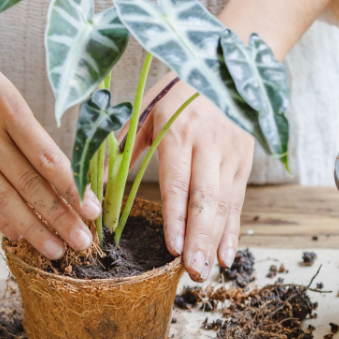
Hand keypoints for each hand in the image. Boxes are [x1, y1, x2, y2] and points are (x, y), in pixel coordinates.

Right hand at [0, 22, 99, 258]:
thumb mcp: (9, 96)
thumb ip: (32, 136)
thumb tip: (65, 180)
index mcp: (8, 108)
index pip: (47, 158)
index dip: (72, 189)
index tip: (92, 210)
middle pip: (29, 183)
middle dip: (59, 217)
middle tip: (82, 242)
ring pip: (4, 197)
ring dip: (33, 229)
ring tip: (55, 250)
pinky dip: (1, 218)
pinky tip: (20, 235)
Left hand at [132, 76, 253, 281]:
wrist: (227, 66)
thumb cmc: (177, 90)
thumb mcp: (147, 109)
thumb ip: (124, 147)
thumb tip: (94, 184)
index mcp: (181, 132)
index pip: (178, 181)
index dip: (177, 216)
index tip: (173, 247)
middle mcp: (210, 145)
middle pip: (206, 199)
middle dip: (199, 239)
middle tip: (191, 271)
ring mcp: (231, 155)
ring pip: (225, 205)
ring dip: (215, 242)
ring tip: (205, 271)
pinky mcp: (244, 162)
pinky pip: (238, 202)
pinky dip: (233, 232)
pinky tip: (226, 257)